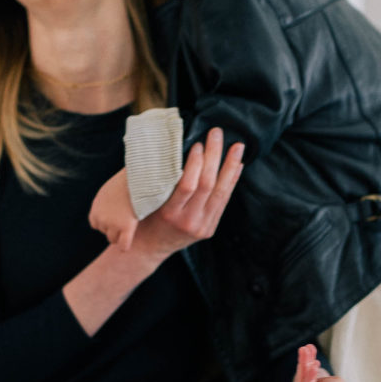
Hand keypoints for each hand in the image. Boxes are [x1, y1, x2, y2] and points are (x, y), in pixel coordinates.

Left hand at [89, 167, 137, 251]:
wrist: (135, 180)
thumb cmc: (124, 183)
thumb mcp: (106, 192)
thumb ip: (103, 203)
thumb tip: (106, 210)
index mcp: (95, 211)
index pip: (96, 225)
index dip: (106, 222)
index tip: (116, 216)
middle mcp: (102, 219)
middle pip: (105, 232)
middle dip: (114, 228)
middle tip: (125, 219)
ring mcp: (113, 225)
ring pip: (113, 239)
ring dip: (120, 235)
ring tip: (129, 225)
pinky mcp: (126, 228)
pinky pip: (124, 245)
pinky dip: (125, 246)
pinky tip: (129, 243)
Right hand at [132, 128, 243, 265]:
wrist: (149, 248)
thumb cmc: (143, 217)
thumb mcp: (146, 200)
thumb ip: (161, 180)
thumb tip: (173, 147)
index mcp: (169, 213)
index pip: (187, 186)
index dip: (195, 163)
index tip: (197, 143)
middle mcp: (187, 222)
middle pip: (207, 185)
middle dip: (214, 156)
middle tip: (217, 134)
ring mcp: (202, 227)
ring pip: (221, 193)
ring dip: (230, 166)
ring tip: (237, 146)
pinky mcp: (210, 228)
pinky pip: (223, 201)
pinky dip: (231, 181)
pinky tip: (237, 165)